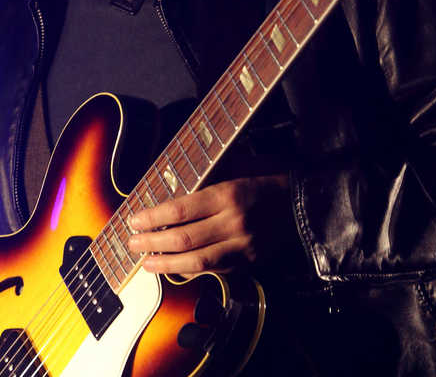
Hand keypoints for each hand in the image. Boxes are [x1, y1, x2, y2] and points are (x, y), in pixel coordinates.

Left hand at [127, 174, 293, 275]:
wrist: (304, 203)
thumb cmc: (268, 178)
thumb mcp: (238, 165)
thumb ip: (208, 175)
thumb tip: (171, 183)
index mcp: (229, 194)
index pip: (181, 210)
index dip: (153, 218)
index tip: (134, 221)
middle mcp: (234, 222)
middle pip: (184, 239)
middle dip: (152, 243)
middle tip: (132, 244)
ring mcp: (242, 246)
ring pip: (197, 262)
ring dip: (167, 265)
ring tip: (146, 263)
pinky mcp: (249, 261)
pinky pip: (214, 270)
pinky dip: (191, 271)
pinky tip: (174, 268)